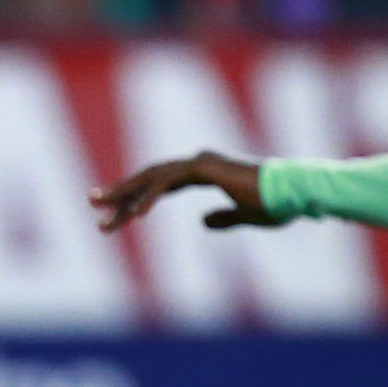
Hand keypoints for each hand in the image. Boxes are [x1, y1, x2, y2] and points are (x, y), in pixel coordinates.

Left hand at [91, 151, 279, 233]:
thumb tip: (203, 223)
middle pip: (149, 178)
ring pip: (152, 178)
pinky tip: (136, 214)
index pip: (160, 184)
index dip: (135, 197)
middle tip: (91, 202)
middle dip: (119, 191)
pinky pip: (170, 182)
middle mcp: (198, 164)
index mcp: (205, 173)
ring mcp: (201, 164)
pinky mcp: (206, 169)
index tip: (112, 211)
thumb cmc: (276, 204)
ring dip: (125, 195)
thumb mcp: (244, 217)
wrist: (296, 194)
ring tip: (102, 213)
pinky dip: (151, 196)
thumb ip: (223, 219)